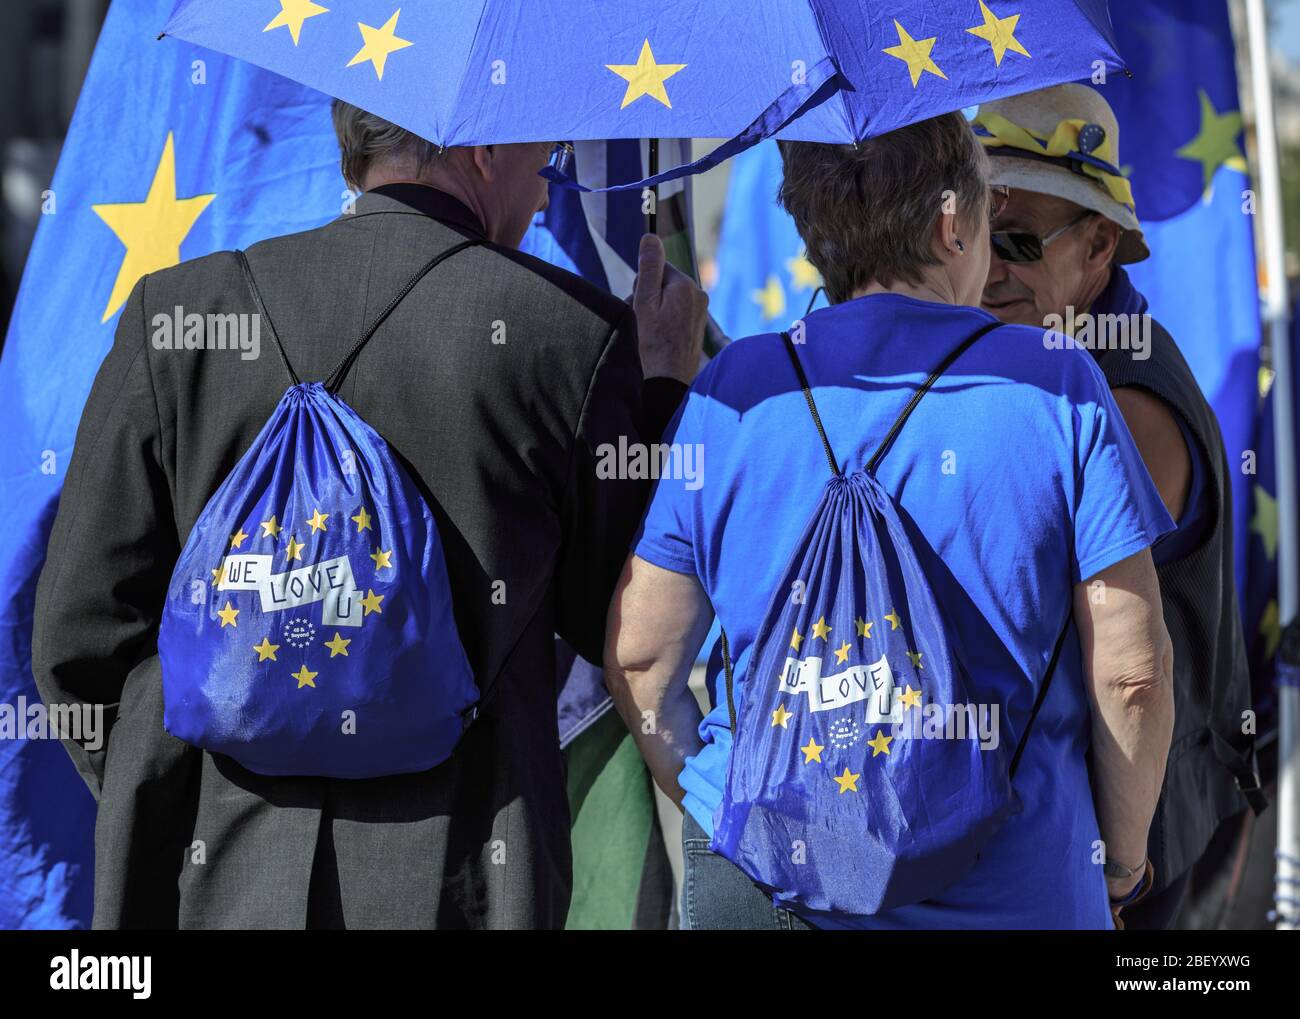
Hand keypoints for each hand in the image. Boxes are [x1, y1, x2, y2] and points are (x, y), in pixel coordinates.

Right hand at [632, 234, 707, 383]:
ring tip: (650, 335)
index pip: (657, 268)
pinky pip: (674, 316)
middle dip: (648, 299)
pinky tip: (659, 341)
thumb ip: (649, 268)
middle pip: (663, 284)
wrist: (667, 382)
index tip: (641, 306)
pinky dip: (664, 325)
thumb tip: (650, 237)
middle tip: (644, 323)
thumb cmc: (652, 343)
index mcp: (686, 286)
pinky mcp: (697, 328)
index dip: (642, 286)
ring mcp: (700, 313)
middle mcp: (698, 296)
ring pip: (667, 301)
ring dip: (654, 313)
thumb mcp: (644, 301)